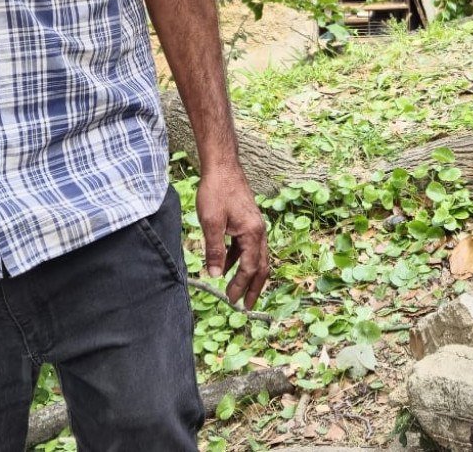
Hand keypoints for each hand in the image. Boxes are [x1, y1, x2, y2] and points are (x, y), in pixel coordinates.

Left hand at [195, 168, 269, 308]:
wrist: (222, 166)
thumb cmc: (217, 191)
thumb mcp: (211, 222)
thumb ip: (215, 250)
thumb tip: (216, 274)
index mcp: (252, 233)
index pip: (249, 268)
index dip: (240, 286)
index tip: (231, 300)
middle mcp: (259, 231)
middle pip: (261, 266)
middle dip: (254, 288)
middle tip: (246, 306)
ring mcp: (255, 225)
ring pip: (256, 257)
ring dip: (247, 275)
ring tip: (237, 290)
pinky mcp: (248, 221)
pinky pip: (248, 246)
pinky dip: (240, 260)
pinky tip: (227, 265)